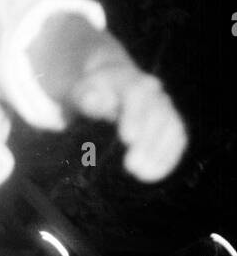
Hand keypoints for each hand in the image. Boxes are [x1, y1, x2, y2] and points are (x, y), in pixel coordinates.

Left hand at [71, 64, 186, 181]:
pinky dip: (168, 157)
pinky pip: (177, 139)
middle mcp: (152, 91)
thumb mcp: (78, 94)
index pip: (137, 93)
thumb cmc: (88, 94)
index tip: (127, 139)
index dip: (135, 116)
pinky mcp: (170, 124)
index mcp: (128, 80)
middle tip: (131, 166)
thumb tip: (94, 100)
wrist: (106, 88)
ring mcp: (164, 107)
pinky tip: (153, 175)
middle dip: (147, 140)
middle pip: (158, 112)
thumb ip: (84, 98)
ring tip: (142, 175)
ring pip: (172, 126)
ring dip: (160, 152)